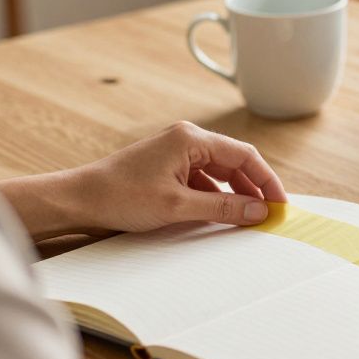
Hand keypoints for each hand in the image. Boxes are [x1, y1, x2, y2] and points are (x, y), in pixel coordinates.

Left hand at [68, 121, 286, 232]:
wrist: (78, 200)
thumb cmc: (120, 196)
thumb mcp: (178, 206)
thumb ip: (223, 208)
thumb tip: (258, 211)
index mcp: (191, 139)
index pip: (244, 155)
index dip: (267, 180)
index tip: (280, 204)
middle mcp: (186, 140)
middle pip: (234, 163)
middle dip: (253, 188)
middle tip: (268, 215)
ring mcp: (176, 154)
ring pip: (219, 174)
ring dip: (234, 195)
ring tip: (246, 219)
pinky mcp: (167, 169)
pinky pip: (202, 181)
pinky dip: (214, 198)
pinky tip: (218, 216)